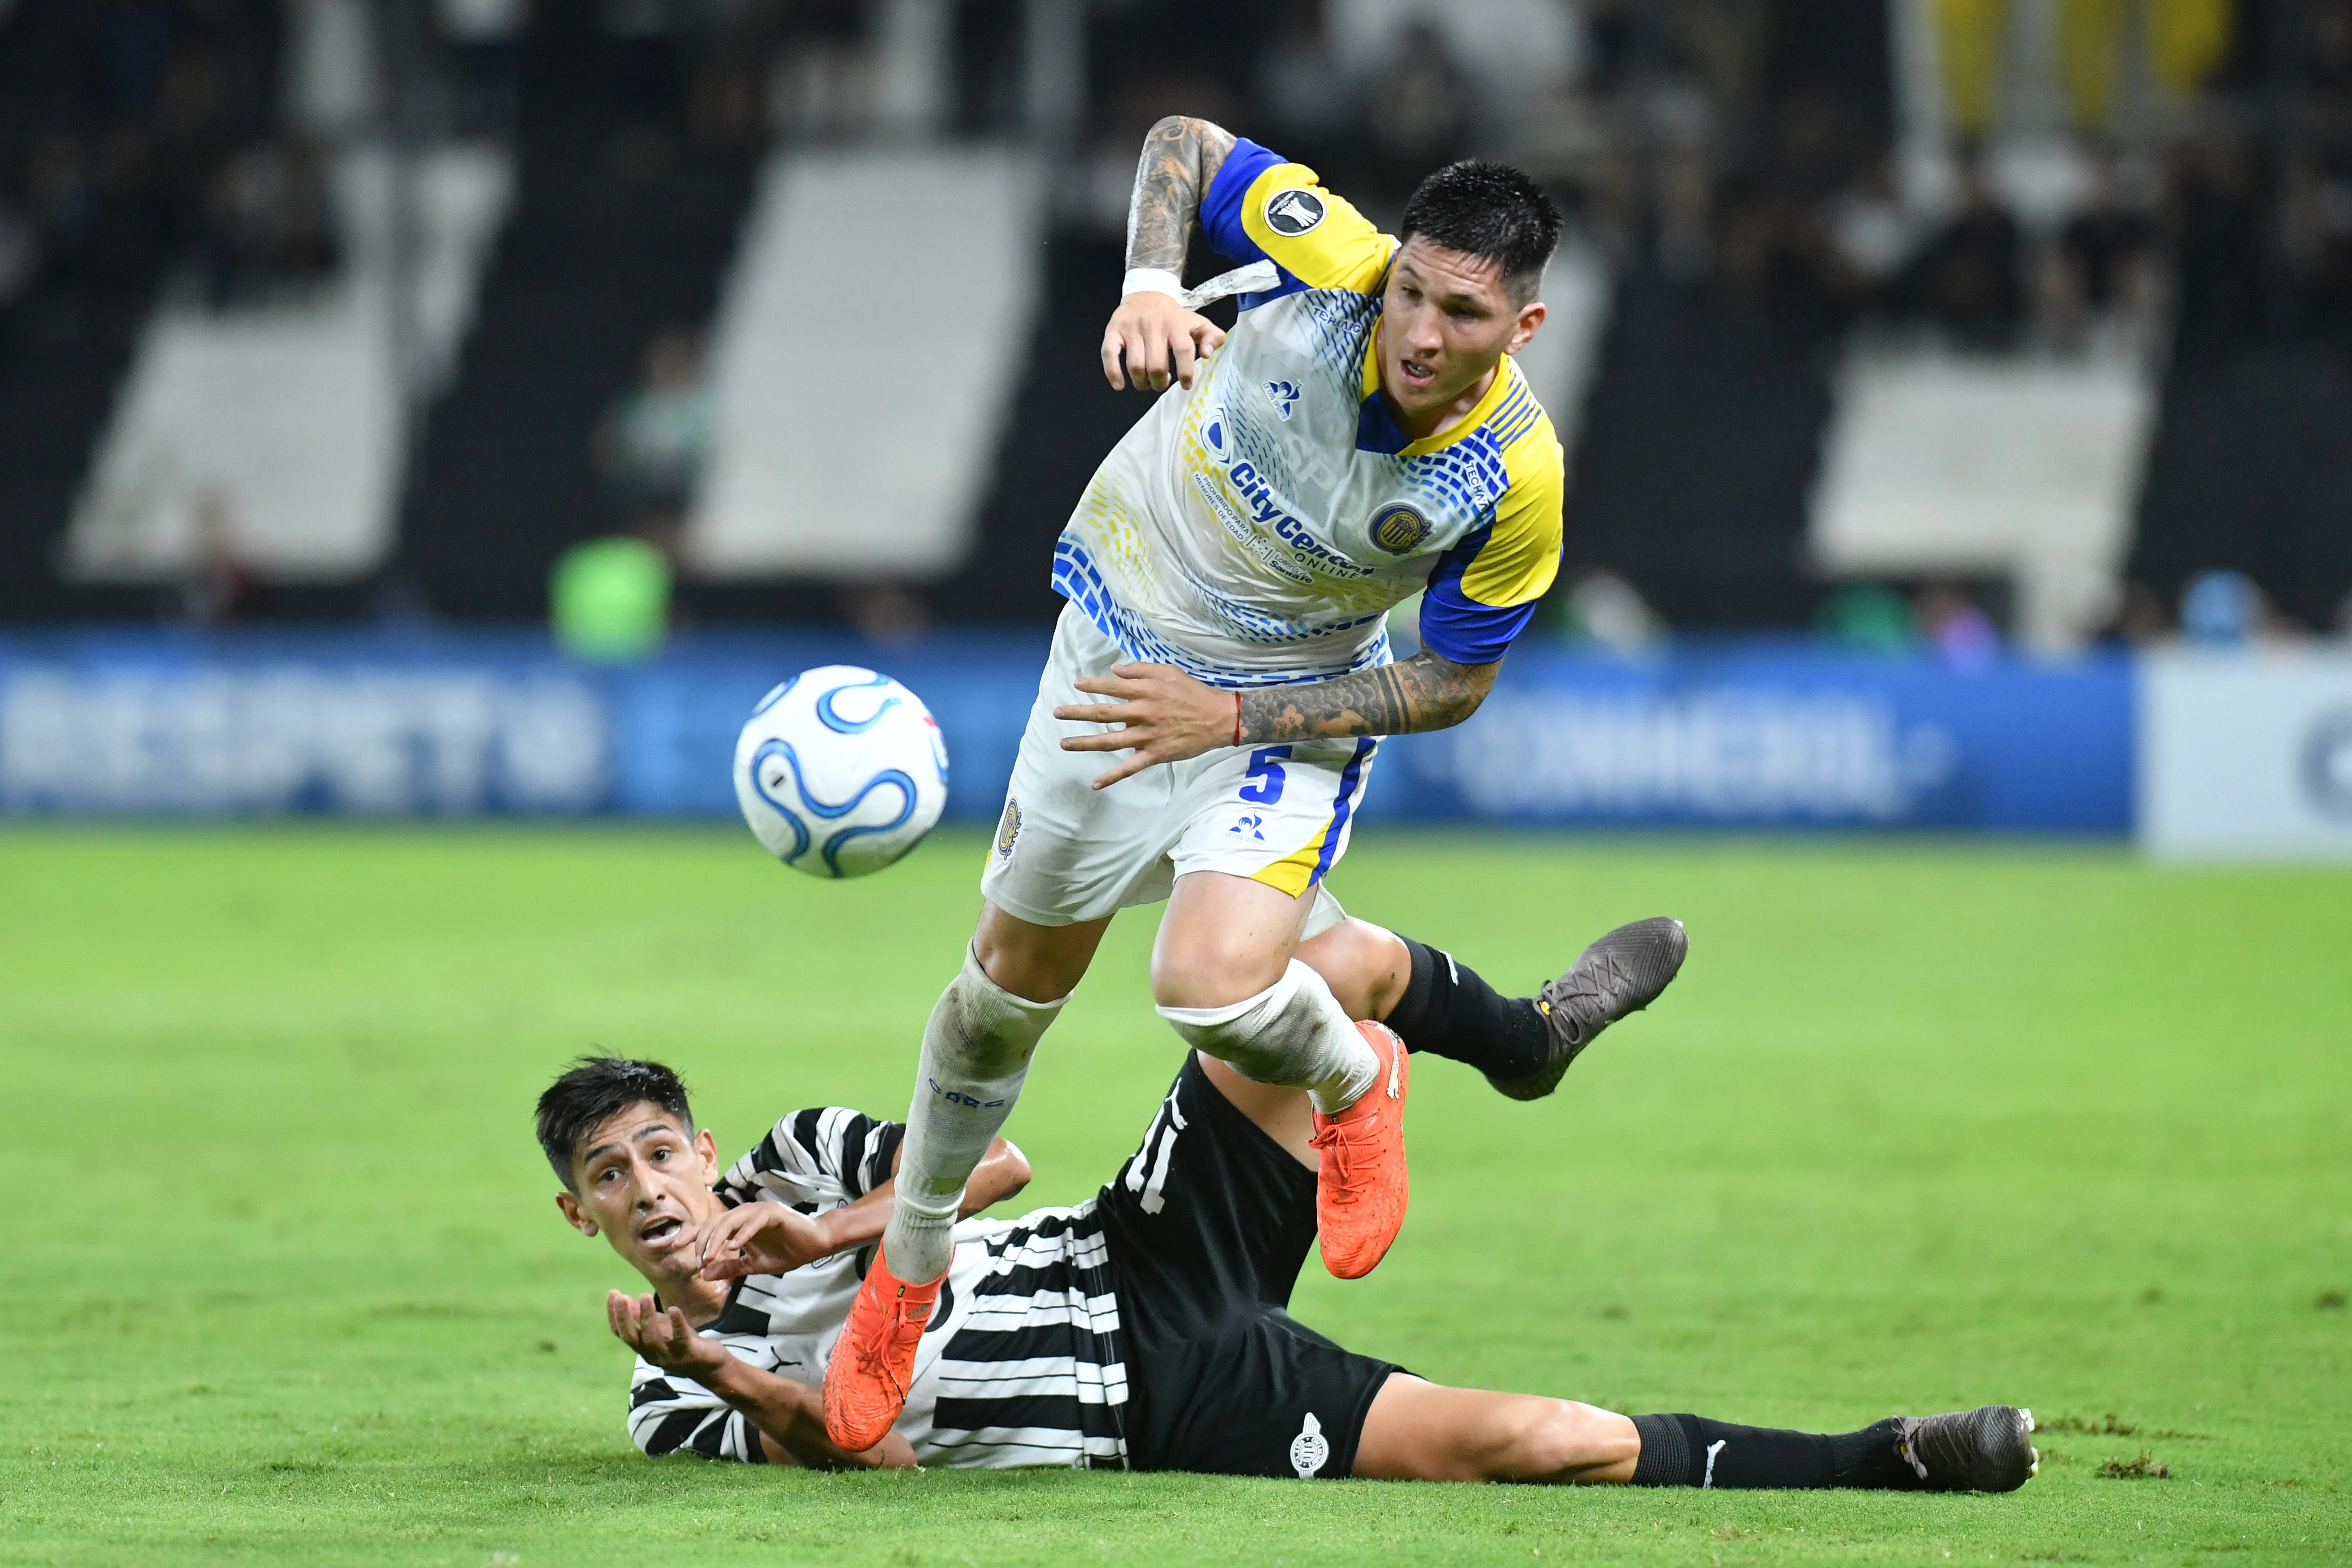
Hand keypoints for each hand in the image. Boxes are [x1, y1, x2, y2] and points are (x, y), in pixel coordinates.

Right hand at [608, 1290, 725, 1376]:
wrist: (710, 1365)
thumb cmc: (682, 1343)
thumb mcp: (661, 1327)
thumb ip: (643, 1316)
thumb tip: (624, 1298)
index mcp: (643, 1348)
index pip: (622, 1333)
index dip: (614, 1315)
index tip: (612, 1293)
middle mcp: (652, 1354)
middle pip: (632, 1338)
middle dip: (624, 1318)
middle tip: (620, 1297)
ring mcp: (670, 1355)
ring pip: (653, 1339)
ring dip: (647, 1317)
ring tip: (645, 1296)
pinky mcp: (688, 1353)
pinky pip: (680, 1339)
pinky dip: (676, 1324)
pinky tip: (673, 1309)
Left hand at [694, 1201, 836, 1280]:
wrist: (815, 1245)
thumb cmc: (786, 1252)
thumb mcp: (752, 1266)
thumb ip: (729, 1268)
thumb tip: (703, 1274)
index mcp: (738, 1225)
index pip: (708, 1227)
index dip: (690, 1235)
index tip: (673, 1247)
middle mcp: (745, 1214)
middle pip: (714, 1222)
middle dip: (702, 1241)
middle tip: (700, 1261)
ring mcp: (758, 1211)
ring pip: (730, 1220)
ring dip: (718, 1239)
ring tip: (710, 1257)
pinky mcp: (774, 1212)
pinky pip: (753, 1221)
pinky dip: (743, 1233)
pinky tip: (735, 1247)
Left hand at [1054, 663, 1234, 788]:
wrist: (1218, 718)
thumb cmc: (1193, 692)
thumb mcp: (1170, 672)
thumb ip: (1142, 670)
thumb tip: (1115, 671)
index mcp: (1146, 691)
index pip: (1112, 687)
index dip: (1093, 685)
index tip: (1077, 685)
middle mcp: (1143, 713)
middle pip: (1103, 713)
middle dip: (1078, 713)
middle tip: (1057, 713)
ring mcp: (1148, 736)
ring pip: (1110, 741)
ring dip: (1085, 743)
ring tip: (1064, 744)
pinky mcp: (1155, 754)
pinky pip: (1130, 768)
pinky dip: (1112, 777)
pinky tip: (1095, 784)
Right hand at [1101, 292, 1224, 391]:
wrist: (1146, 293)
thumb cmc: (1173, 316)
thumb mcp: (1197, 322)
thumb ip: (1212, 336)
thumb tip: (1207, 354)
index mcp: (1176, 324)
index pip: (1184, 351)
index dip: (1186, 372)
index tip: (1186, 384)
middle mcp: (1153, 325)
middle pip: (1157, 365)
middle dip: (1160, 383)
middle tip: (1162, 383)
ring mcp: (1131, 328)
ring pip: (1136, 366)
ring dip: (1142, 382)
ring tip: (1147, 382)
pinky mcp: (1113, 331)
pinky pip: (1109, 355)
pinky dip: (1113, 374)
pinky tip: (1120, 385)